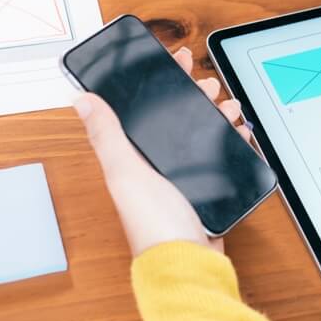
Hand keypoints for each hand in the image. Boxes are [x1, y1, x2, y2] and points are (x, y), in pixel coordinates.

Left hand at [72, 47, 251, 256]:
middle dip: (194, 95)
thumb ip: (107, 135)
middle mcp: (156, 165)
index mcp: (133, 158)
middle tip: (208, 84)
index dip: (162, 81)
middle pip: (177, 118)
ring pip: (201, 133)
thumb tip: (81, 100)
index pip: (145, 108)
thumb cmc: (154, 223)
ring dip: (215, 115)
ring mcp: (183, 177)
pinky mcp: (206, 188)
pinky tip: (239, 133)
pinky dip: (230, 139)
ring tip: (228, 106)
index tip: (177, 60)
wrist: (189, 260)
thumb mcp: (126, 172)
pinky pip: (219, 154)